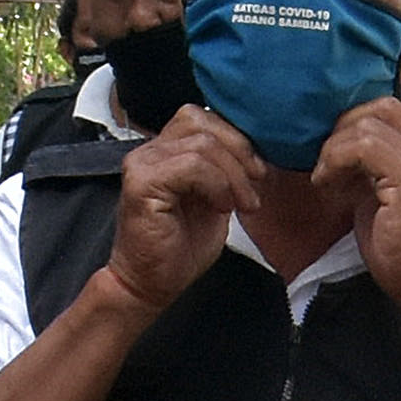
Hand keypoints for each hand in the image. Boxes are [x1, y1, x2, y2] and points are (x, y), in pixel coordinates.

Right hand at [97, 108, 259, 319]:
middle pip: (203, 123)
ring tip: (241, 204)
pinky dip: (216, 185)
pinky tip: (221, 207)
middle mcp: (151, 150)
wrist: (151, 284)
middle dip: (240, 153)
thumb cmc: (179, 248)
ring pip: (202, 144)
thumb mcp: (216, 199)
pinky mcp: (142, 182)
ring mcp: (143, 163)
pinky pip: (191, 166)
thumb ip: (226, 171)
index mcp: (168, 150)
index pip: (203, 117)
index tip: (258, 172)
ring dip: (232, 175)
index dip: (237, 138)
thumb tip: (256, 153)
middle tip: (256, 185)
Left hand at [313, 98, 400, 315]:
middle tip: (325, 159)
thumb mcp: (382, 198)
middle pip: (383, 107)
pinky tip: (327, 184)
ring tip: (324, 176)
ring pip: (370, 124)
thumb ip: (370, 169)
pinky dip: (336, 160)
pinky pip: (364, 147)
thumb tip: (338, 150)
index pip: (394, 110)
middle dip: (344, 127)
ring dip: (335, 147)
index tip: (334, 151)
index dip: (357, 121)